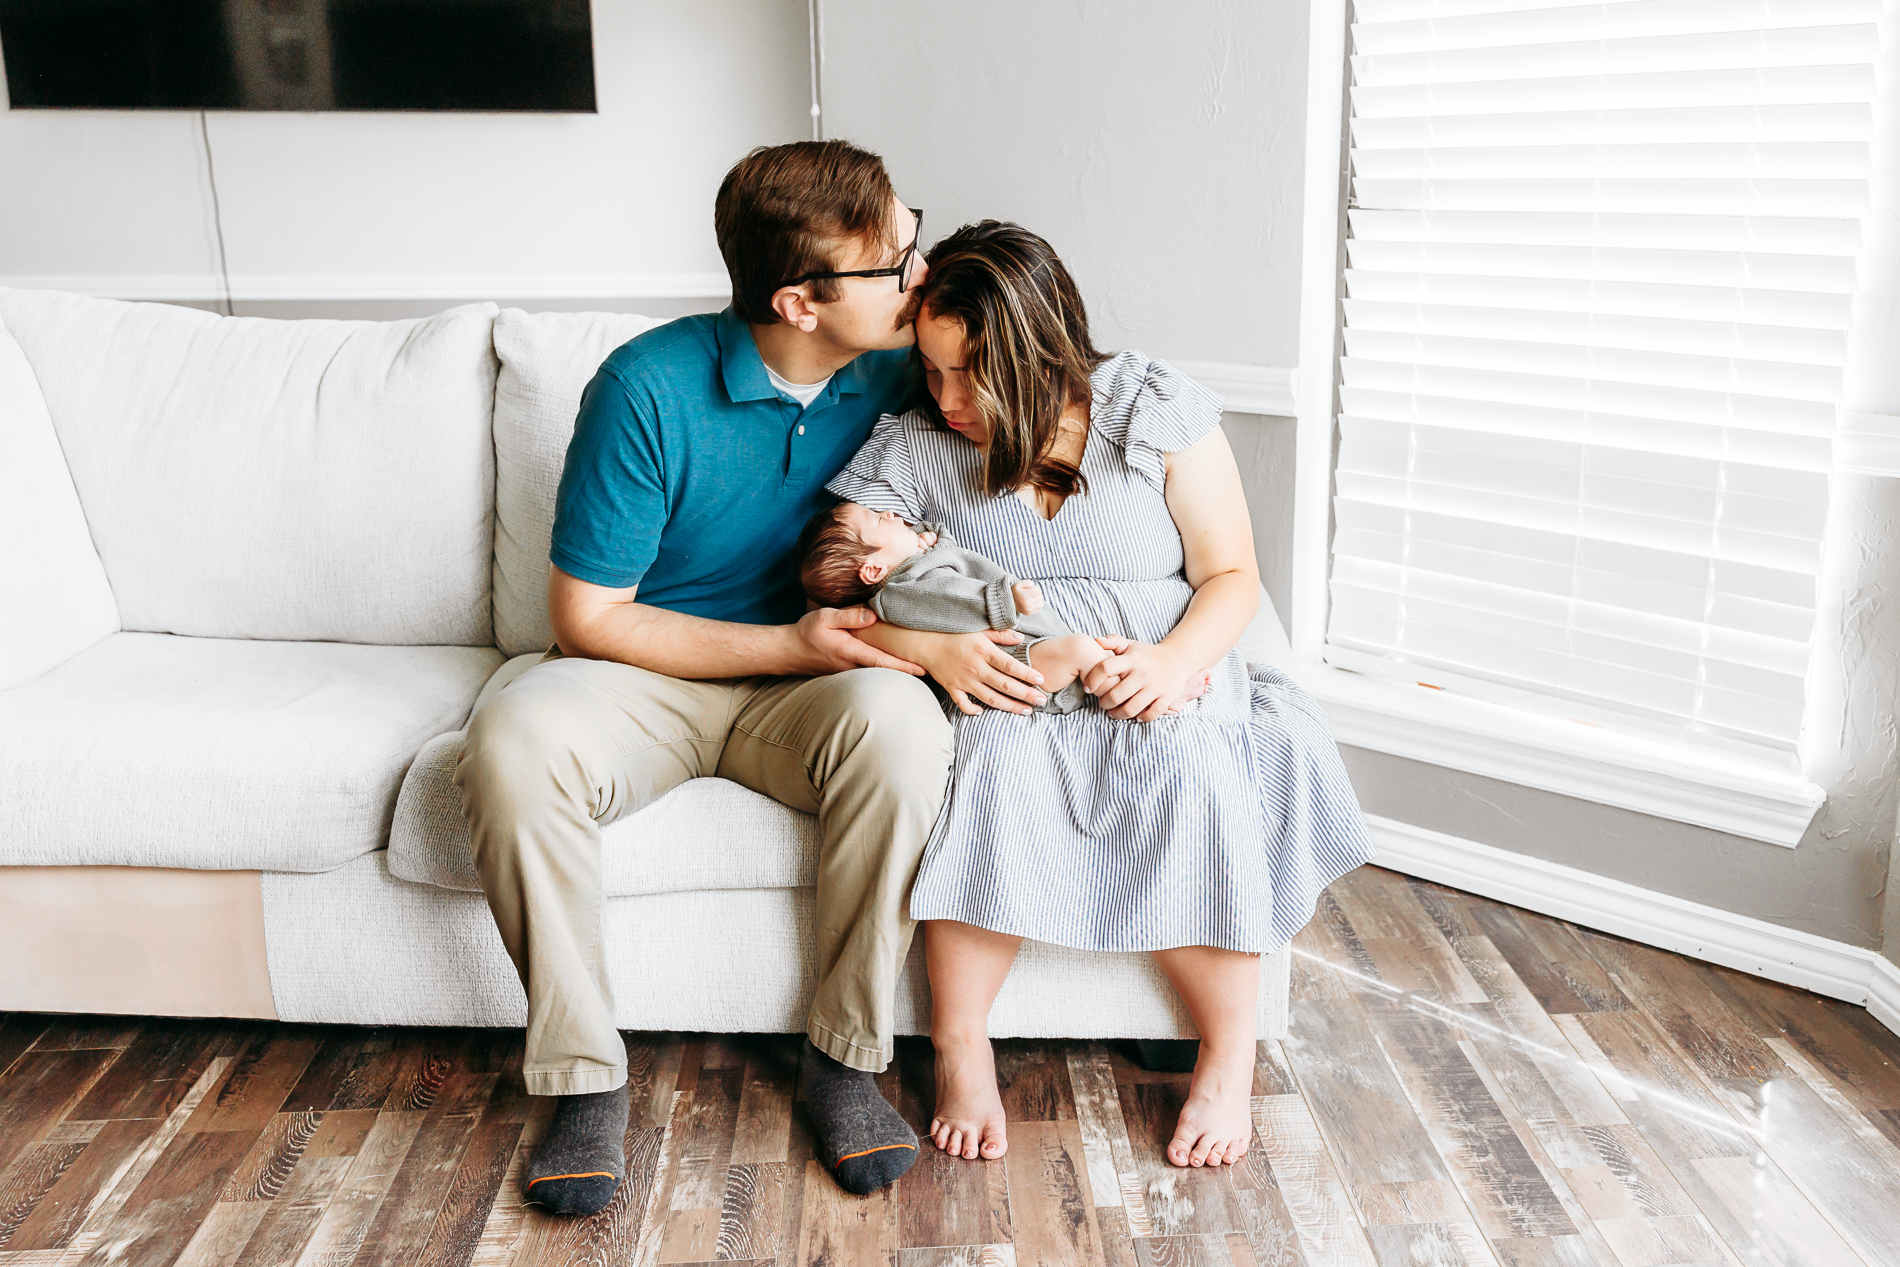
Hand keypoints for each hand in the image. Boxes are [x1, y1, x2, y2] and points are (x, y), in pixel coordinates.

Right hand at [787, 607, 926, 676]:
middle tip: (933, 669)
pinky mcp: (849, 671)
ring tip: (923, 666)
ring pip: (880, 673)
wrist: (790, 651)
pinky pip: (871, 672)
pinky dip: (887, 669)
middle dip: (908, 671)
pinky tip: (899, 664)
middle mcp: (853, 666)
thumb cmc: (808, 632)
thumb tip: (873, 615)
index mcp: (850, 652)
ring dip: (899, 671)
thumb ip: (849, 616)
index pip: (882, 661)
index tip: (922, 669)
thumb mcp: (825, 617)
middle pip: (886, 671)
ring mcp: (851, 672)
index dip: (903, 666)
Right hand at [905, 629, 1046, 715]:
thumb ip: (1001, 634)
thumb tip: (1021, 637)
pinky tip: (983, 712)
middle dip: (1026, 695)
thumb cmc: (954, 634)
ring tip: (1025, 711)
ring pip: (990, 698)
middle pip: (1005, 685)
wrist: (925, 642)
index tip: (1041, 680)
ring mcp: (964, 680)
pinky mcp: (952, 688)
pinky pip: (964, 704)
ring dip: (1009, 706)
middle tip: (1042, 701)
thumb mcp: (979, 629)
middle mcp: (976, 668)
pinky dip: (973, 710)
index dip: (1027, 674)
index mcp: (984, 651)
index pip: (1011, 666)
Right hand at [1012, 579, 1043, 614]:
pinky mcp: (1029, 613)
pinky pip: (1039, 608)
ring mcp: (1029, 610)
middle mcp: (1027, 604)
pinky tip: (1030, 603)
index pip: (1038, 590)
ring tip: (1031, 598)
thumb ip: (1027, 582)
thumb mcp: (1018, 584)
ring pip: (1041, 603)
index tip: (1029, 589)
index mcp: (1024, 596)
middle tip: (1029, 594)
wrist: (1008, 603)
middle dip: (1036, 593)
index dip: (1034, 588)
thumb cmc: (1015, 593)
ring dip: (1037, 599)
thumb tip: (1033, 585)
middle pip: (1040, 596)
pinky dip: (1036, 605)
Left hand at [1083, 637, 1191, 720]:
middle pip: (1116, 695)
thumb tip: (1095, 641)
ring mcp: (1155, 686)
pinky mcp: (1167, 697)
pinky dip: (1140, 718)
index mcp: (1131, 660)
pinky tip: (1135, 716)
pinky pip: (1150, 714)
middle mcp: (1142, 673)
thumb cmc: (1147, 654)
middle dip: (1104, 703)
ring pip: (1131, 708)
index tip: (1088, 688)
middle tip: (1102, 703)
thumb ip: (1113, 642)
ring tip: (1113, 713)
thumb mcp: (1131, 645)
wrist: (1178, 658)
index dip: (1093, 679)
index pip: (1106, 667)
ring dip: (1118, 714)